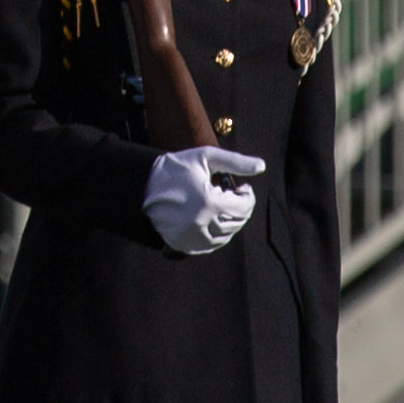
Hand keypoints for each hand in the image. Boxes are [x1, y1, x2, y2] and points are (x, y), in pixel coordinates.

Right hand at [141, 144, 264, 257]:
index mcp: (210, 202)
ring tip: (221, 206)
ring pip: (226, 236)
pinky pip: (210, 245)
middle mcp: (203, 224)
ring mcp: (192, 238)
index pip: (244, 207)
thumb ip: (236, 161)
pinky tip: (211, 218)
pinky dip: (216, 234)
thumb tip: (262, 166)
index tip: (241, 187)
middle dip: (240, 208)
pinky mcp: (184, 245)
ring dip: (230, 221)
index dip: (247, 195)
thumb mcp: (206, 157)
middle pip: (237, 223)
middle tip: (232, 196)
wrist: (142, 186)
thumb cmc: (176, 168)